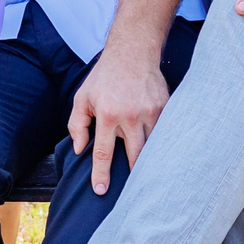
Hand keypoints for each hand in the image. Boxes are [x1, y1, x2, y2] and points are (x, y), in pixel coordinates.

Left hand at [67, 49, 169, 194]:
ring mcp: (151, 112)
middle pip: (134, 156)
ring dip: (148, 162)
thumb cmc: (104, 77)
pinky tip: (161, 155)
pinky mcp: (165, 108)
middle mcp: (130, 116)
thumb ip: (78, 124)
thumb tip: (79, 149)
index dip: (101, 174)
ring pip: (152, 147)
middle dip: (132, 175)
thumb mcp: (82, 97)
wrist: (133, 52)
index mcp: (107, 115)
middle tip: (130, 191)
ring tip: (147, 177)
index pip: (103, 152)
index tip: (101, 190)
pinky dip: (161, 145)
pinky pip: (164, 133)